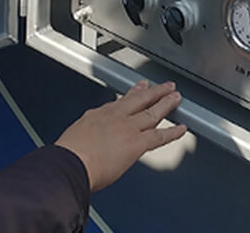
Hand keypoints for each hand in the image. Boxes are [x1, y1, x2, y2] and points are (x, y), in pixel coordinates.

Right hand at [55, 80, 186, 190]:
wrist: (69, 163)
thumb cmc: (68, 156)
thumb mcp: (74, 138)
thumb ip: (86, 137)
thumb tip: (86, 144)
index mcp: (97, 115)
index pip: (120, 102)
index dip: (132, 94)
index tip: (139, 89)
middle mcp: (115, 117)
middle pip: (139, 99)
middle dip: (152, 91)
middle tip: (163, 86)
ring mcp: (127, 128)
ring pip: (152, 112)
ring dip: (166, 103)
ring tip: (176, 98)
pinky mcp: (136, 142)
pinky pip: (159, 136)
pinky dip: (173, 132)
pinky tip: (182, 129)